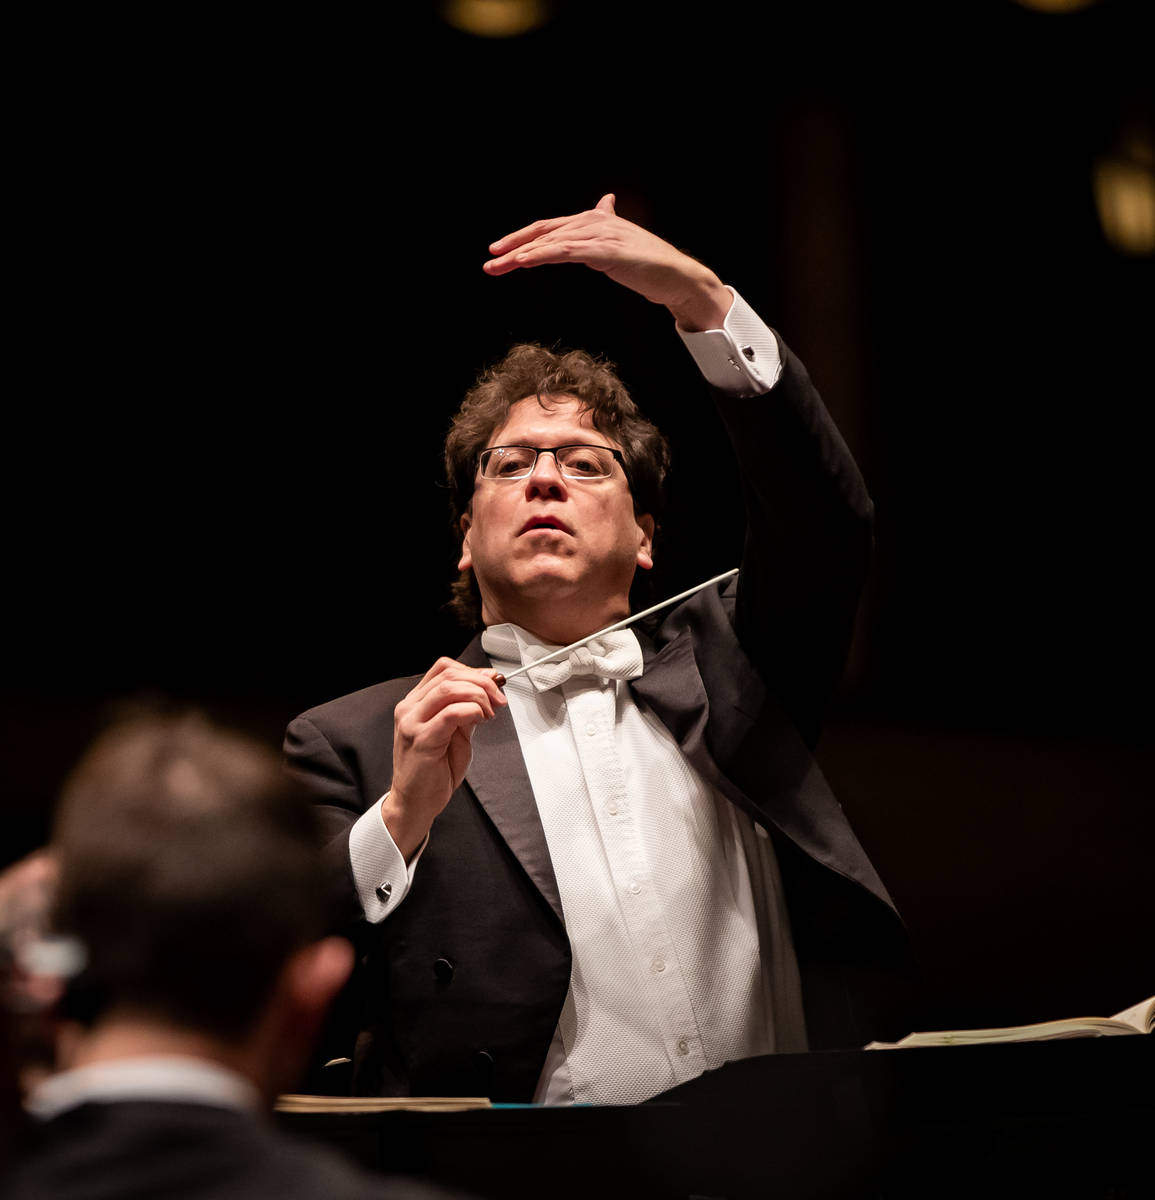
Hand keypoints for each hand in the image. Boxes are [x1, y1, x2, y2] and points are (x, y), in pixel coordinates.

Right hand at [383, 659, 505, 860]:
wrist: (415, 803)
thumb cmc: (433, 772)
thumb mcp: (455, 734)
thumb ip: (466, 710)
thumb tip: (487, 690)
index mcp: (416, 703)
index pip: (443, 669)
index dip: (473, 670)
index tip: (493, 682)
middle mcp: (410, 708)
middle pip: (449, 675)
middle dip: (482, 682)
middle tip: (498, 699)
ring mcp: (412, 723)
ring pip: (449, 689)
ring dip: (478, 695)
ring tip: (489, 712)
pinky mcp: (421, 739)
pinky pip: (450, 713)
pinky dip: (472, 711)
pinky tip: (480, 720)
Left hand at [484, 194, 732, 330]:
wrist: (676, 276)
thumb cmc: (649, 264)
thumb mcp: (620, 241)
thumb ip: (606, 225)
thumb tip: (605, 202)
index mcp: (593, 220)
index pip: (549, 228)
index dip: (522, 238)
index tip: (499, 251)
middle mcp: (594, 222)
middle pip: (544, 233)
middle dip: (512, 247)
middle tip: (489, 263)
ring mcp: (599, 234)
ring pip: (551, 243)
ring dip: (520, 255)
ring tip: (498, 266)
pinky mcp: (605, 251)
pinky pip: (567, 252)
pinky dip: (542, 255)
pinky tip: (524, 262)